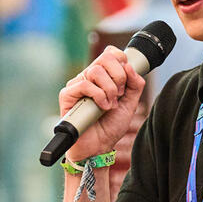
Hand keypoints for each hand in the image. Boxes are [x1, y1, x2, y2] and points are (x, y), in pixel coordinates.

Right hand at [58, 46, 145, 160]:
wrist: (99, 147)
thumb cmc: (111, 126)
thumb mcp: (130, 103)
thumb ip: (135, 84)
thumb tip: (129, 66)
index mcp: (102, 76)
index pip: (110, 53)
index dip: (121, 62)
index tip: (126, 82)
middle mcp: (88, 77)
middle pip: (104, 58)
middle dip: (119, 77)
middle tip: (119, 95)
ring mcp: (77, 85)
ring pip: (95, 71)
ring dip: (109, 89)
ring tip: (110, 105)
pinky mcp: (67, 95)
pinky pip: (84, 84)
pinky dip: (98, 95)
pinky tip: (101, 107)